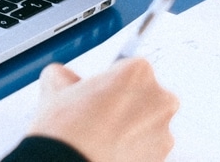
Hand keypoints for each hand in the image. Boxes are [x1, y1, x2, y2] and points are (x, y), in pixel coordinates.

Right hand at [26, 58, 178, 161]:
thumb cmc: (67, 129)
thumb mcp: (54, 84)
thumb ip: (68, 75)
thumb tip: (68, 80)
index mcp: (139, 72)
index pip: (129, 66)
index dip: (109, 78)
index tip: (98, 89)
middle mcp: (160, 99)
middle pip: (145, 93)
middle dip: (125, 101)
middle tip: (97, 112)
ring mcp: (165, 132)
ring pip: (147, 122)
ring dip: (129, 126)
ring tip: (99, 135)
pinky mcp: (162, 158)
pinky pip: (148, 146)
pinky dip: (132, 147)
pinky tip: (107, 149)